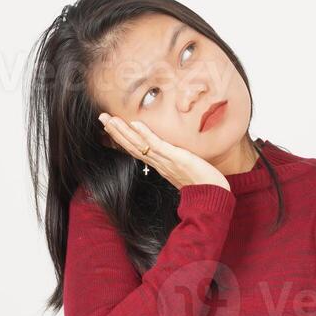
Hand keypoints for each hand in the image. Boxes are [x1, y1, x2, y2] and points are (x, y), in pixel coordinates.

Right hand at [97, 115, 228, 190]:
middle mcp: (159, 163)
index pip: (136, 149)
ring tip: (109, 119)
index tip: (111, 127)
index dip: (122, 138)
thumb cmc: (204, 184)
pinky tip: (135, 123)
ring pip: (138, 145)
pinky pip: (157, 145)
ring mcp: (165, 161)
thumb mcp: (185, 171)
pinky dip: (145, 134)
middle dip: (115, 132)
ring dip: (122, 132)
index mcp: (160, 165)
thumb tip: (173, 157)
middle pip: (132, 146)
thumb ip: (176, 163)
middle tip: (102, 117)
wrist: (213, 197)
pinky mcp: (176, 158)